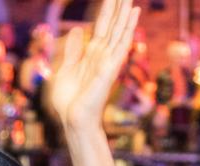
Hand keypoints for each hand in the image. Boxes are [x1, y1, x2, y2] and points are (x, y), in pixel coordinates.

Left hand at [50, 0, 139, 128]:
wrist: (73, 119)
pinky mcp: (110, 67)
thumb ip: (73, 50)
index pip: (101, 27)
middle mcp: (102, 54)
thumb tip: (78, 29)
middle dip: (117, 6)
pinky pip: (121, 43)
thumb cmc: (69, 100)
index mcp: (91, 54)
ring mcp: (108, 60)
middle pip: (112, 24)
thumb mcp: (65, 69)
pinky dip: (128, 27)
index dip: (106, 10)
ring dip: (125, 11)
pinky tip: (134, 12)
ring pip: (119, 29)